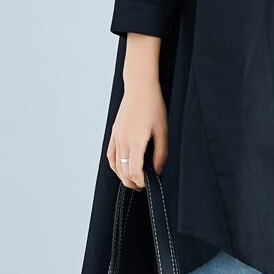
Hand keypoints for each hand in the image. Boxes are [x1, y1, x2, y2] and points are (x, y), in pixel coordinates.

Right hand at [107, 74, 168, 190]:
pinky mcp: (114, 132)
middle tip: (142, 186)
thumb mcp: (163, 130)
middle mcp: (123, 140)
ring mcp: (117, 136)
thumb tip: (158, 170)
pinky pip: (110, 154)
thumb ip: (160, 153)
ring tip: (133, 180)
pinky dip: (114, 165)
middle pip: (123, 171)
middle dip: (132, 182)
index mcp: (136, 141)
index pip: (134, 171)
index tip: (148, 184)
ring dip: (123, 176)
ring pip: (115, 165)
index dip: (141, 182)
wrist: (140, 87)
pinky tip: (120, 168)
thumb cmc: (153, 105)